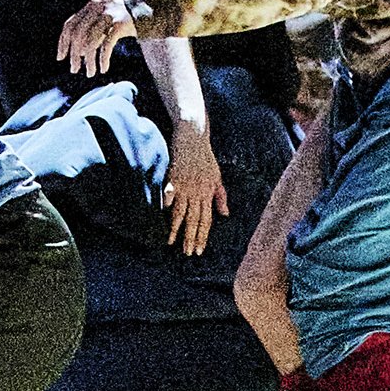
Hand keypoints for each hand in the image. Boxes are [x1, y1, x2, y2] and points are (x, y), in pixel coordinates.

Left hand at [58, 0, 135, 76]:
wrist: (147, 11)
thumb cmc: (122, 21)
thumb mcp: (103, 21)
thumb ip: (90, 32)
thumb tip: (78, 53)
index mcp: (90, 8)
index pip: (69, 26)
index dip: (63, 43)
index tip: (61, 58)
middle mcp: (97, 9)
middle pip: (78, 35)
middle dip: (74, 55)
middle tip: (74, 70)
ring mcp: (108, 16)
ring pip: (91, 42)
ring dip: (89, 61)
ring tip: (90, 73)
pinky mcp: (119, 24)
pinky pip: (106, 45)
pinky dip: (103, 59)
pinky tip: (103, 69)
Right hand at [162, 118, 227, 255]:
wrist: (194, 136)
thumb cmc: (205, 157)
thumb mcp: (217, 176)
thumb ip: (220, 196)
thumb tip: (225, 215)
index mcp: (208, 193)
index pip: (206, 220)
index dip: (203, 236)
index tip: (199, 250)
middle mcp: (197, 192)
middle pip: (194, 220)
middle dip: (191, 238)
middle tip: (188, 254)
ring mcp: (185, 185)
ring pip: (181, 211)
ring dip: (176, 228)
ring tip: (172, 243)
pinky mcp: (174, 177)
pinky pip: (170, 192)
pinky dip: (167, 202)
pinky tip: (163, 214)